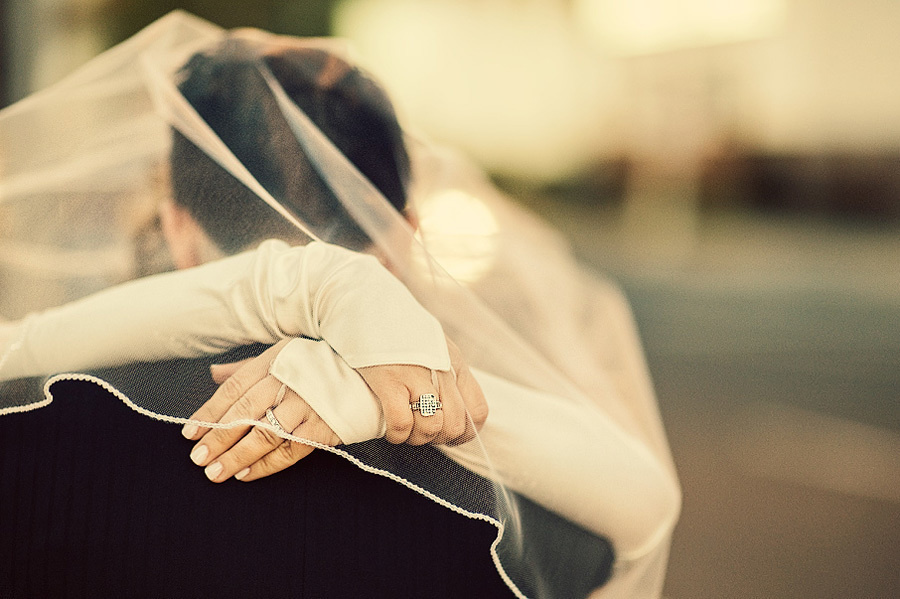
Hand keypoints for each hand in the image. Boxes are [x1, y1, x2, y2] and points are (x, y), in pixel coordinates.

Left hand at [181, 340, 340, 482]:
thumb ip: (247, 368)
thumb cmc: (322, 365)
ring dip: (237, 456)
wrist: (372, 375)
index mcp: (275, 361)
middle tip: (198, 458)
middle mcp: (289, 382)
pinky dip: (267, 464)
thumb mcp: (285, 355)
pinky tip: (247, 474)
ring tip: (215, 472)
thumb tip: (214, 373)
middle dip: (218, 438)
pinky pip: (291, 449)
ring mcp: (308, 405)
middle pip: (244, 413)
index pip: (234, 389)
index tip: (189, 433)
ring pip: (264, 435)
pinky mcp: (325, 426)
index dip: (209, 412)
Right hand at [358, 338, 487, 445]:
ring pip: (431, 427)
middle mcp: (441, 369)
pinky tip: (390, 429)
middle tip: (420, 431)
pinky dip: (397, 434)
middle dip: (437, 438)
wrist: (368, 304)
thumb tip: (451, 409)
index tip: (446, 435)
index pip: (477, 412)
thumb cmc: (398, 330)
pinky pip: (402, 424)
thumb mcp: (433, 346)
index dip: (464, 433)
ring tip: (404, 428)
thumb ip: (446, 373)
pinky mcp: (389, 380)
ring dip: (416, 437)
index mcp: (455, 363)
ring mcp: (415, 375)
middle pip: (454, 424)